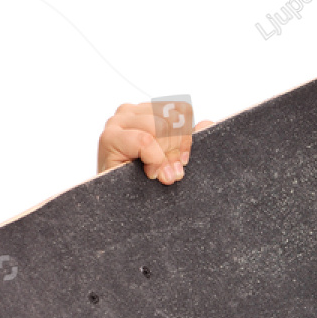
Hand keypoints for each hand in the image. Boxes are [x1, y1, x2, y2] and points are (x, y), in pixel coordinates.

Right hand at [96, 100, 214, 181]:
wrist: (120, 207)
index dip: (187, 136)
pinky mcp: (109, 137)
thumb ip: (188, 141)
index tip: (184, 160)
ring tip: (163, 175)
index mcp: (145, 113)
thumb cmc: (144, 182)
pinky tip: (150, 173)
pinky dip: (154, 160)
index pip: (179, 110)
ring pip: (159, 127)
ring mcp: (116, 123)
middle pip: (171, 119)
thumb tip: (208, 123)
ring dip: (166, 156)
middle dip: (176, 149)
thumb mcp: (173, 159)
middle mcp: (129, 113)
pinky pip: (145, 140)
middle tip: (173, 173)